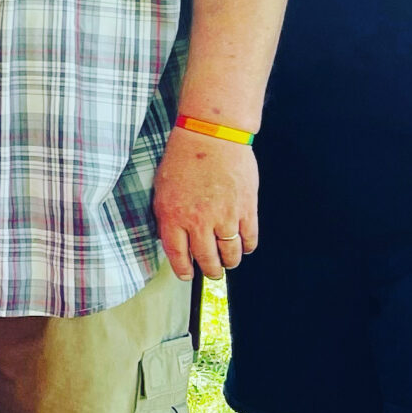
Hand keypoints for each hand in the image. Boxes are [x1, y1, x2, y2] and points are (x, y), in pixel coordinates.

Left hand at [152, 127, 255, 280]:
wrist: (211, 136)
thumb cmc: (183, 159)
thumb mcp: (162, 190)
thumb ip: (166, 217)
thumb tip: (172, 239)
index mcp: (173, 217)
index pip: (178, 256)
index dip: (183, 270)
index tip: (187, 275)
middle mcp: (198, 222)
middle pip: (207, 260)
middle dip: (210, 271)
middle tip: (212, 272)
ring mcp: (224, 218)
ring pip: (230, 255)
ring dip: (229, 262)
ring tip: (228, 262)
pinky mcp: (246, 210)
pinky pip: (249, 239)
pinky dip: (247, 247)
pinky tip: (243, 246)